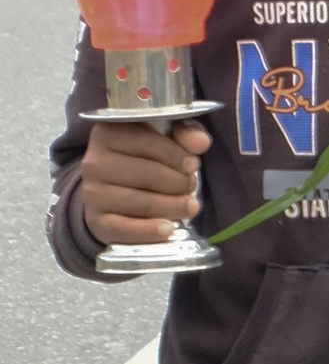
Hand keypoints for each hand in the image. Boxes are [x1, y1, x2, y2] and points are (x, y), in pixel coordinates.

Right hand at [78, 119, 210, 260]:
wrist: (113, 187)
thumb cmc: (146, 155)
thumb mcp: (166, 135)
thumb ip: (185, 133)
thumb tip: (201, 142)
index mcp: (108, 132)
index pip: (146, 141)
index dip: (175, 154)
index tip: (193, 165)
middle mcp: (94, 162)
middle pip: (146, 174)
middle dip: (177, 182)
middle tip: (191, 186)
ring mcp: (92, 193)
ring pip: (139, 202)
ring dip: (172, 206)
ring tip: (190, 206)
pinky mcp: (95, 220)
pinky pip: (123, 228)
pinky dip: (148, 231)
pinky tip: (168, 230)